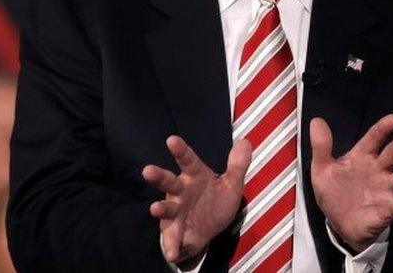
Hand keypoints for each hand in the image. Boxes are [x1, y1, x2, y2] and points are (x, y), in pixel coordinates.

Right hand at [142, 136, 251, 264]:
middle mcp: (181, 192)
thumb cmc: (215, 200)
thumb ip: (237, 165)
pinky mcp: (176, 232)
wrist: (210, 229)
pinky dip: (172, 246)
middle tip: (147, 170)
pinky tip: (173, 252)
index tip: (172, 140)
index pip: (188, 161)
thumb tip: (245, 142)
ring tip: (155, 209)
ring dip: (160, 209)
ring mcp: (176, 213)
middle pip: (169, 182)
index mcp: (195, 176)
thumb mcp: (231, 184)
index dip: (180, 150)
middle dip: (158, 176)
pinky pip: (173, 239)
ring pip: (166, 209)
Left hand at [310, 114, 392, 252]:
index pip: (373, 139)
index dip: (382, 129)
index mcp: (362, 157)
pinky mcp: (387, 209)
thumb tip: (316, 121)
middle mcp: (378, 170)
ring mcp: (385, 189)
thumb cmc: (334, 192)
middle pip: (391, 154)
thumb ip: (321, 147)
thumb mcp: (322, 170)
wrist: (338, 223)